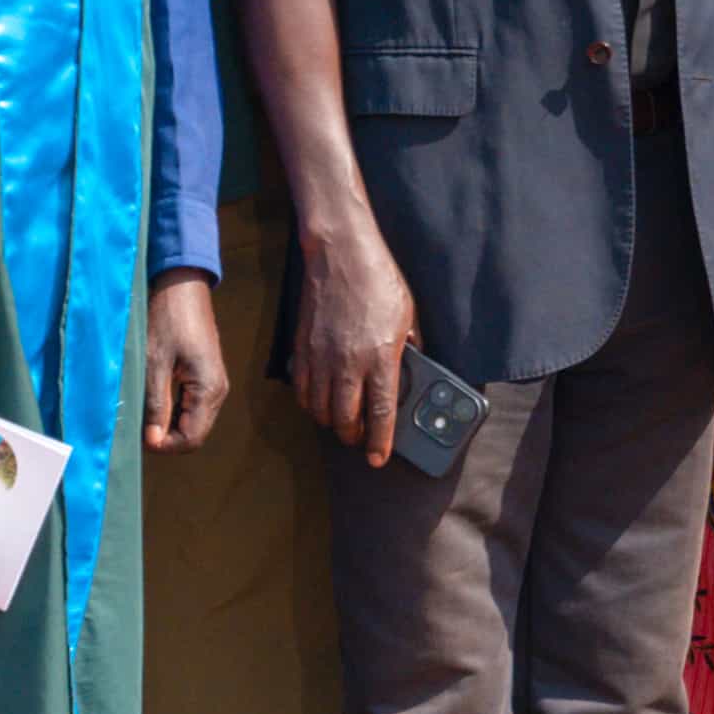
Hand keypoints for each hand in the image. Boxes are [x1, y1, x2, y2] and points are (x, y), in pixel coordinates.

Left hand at [141, 270, 228, 451]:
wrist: (182, 286)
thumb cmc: (167, 320)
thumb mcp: (154, 363)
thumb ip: (156, 404)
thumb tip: (153, 440)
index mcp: (209, 390)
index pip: (192, 438)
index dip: (165, 445)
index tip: (139, 437)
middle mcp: (217, 391)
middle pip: (194, 433)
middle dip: (166, 436)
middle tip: (136, 425)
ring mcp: (214, 383)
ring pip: (193, 421)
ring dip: (168, 423)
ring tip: (142, 411)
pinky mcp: (205, 376)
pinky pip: (191, 406)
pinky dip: (172, 410)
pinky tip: (153, 398)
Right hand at [292, 217, 422, 453]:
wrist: (340, 255)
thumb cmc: (379, 281)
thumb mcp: (408, 316)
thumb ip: (410, 347)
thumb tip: (412, 369)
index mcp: (380, 356)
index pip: (381, 412)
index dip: (380, 441)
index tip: (378, 458)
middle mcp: (348, 363)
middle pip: (345, 419)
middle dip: (353, 437)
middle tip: (361, 439)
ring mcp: (320, 357)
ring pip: (320, 410)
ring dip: (331, 422)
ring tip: (342, 422)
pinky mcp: (301, 349)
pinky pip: (302, 390)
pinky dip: (310, 403)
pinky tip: (321, 401)